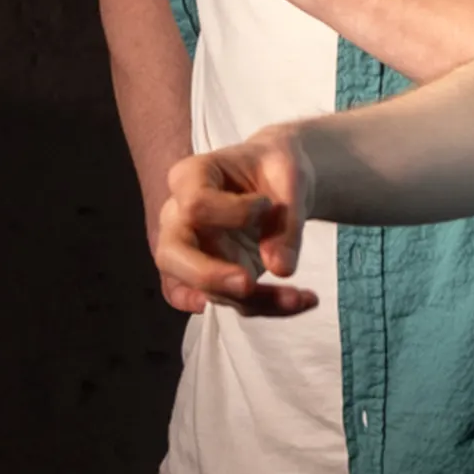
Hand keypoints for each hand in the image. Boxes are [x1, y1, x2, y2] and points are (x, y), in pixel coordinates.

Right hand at [154, 126, 320, 316]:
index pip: (195, 205)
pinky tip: (290, 305)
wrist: (278, 179)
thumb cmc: (274, 166)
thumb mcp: (289, 176)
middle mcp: (179, 219)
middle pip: (172, 255)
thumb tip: (281, 269)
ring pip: (206, 289)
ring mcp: (191, 253)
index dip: (233, 212)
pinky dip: (262, 307)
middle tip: (247, 284)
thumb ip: (287, 220)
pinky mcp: (211, 277)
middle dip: (208, 275)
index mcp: (190, 178)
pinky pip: (227, 300)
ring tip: (302, 297)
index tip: (266, 204)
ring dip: (256, 300)